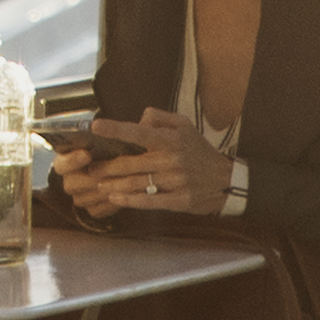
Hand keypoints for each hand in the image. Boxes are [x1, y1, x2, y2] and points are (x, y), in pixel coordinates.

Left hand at [59, 107, 237, 221]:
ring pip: (138, 183)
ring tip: (99, 184)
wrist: (228, 180)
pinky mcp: (179, 201)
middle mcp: (173, 160)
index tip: (96, 126)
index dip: (117, 129)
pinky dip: (130, 201)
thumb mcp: (184, 126)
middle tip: (91, 169)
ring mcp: (176, 182)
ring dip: (114, 185)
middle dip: (107, 167)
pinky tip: (115, 198)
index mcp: (172, 139)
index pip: (140, 132)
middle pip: (132, 164)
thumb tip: (138, 119)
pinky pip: (150, 201)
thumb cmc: (199, 151)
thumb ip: (159, 118)